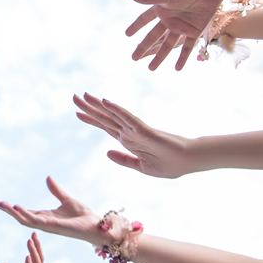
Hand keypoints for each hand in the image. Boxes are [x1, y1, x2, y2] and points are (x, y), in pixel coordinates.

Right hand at [0, 177, 100, 244]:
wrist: (96, 225)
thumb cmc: (83, 216)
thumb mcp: (67, 199)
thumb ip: (56, 190)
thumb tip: (47, 178)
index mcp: (45, 216)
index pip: (22, 212)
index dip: (9, 208)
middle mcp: (43, 222)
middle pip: (19, 217)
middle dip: (6, 210)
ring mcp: (47, 225)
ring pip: (24, 219)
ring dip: (12, 212)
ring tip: (1, 204)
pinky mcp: (54, 226)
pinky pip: (36, 220)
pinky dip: (25, 214)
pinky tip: (17, 207)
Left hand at [74, 94, 193, 177]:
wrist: (188, 162)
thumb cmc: (170, 164)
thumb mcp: (142, 166)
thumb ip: (124, 160)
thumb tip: (107, 153)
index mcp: (129, 141)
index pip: (105, 127)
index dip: (91, 120)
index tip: (77, 113)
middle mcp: (130, 132)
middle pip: (105, 118)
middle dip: (88, 108)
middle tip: (74, 97)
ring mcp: (136, 130)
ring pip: (113, 114)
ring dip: (98, 105)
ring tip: (84, 95)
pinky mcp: (144, 130)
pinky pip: (127, 117)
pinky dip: (116, 109)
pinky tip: (105, 101)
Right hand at [126, 0, 222, 69]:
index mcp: (161, 9)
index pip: (144, 19)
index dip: (136, 26)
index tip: (127, 34)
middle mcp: (170, 19)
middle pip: (154, 36)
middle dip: (144, 47)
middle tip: (134, 58)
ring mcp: (182, 26)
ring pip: (168, 45)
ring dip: (160, 57)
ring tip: (151, 68)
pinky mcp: (195, 31)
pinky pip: (187, 47)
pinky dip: (182, 58)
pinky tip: (177, 69)